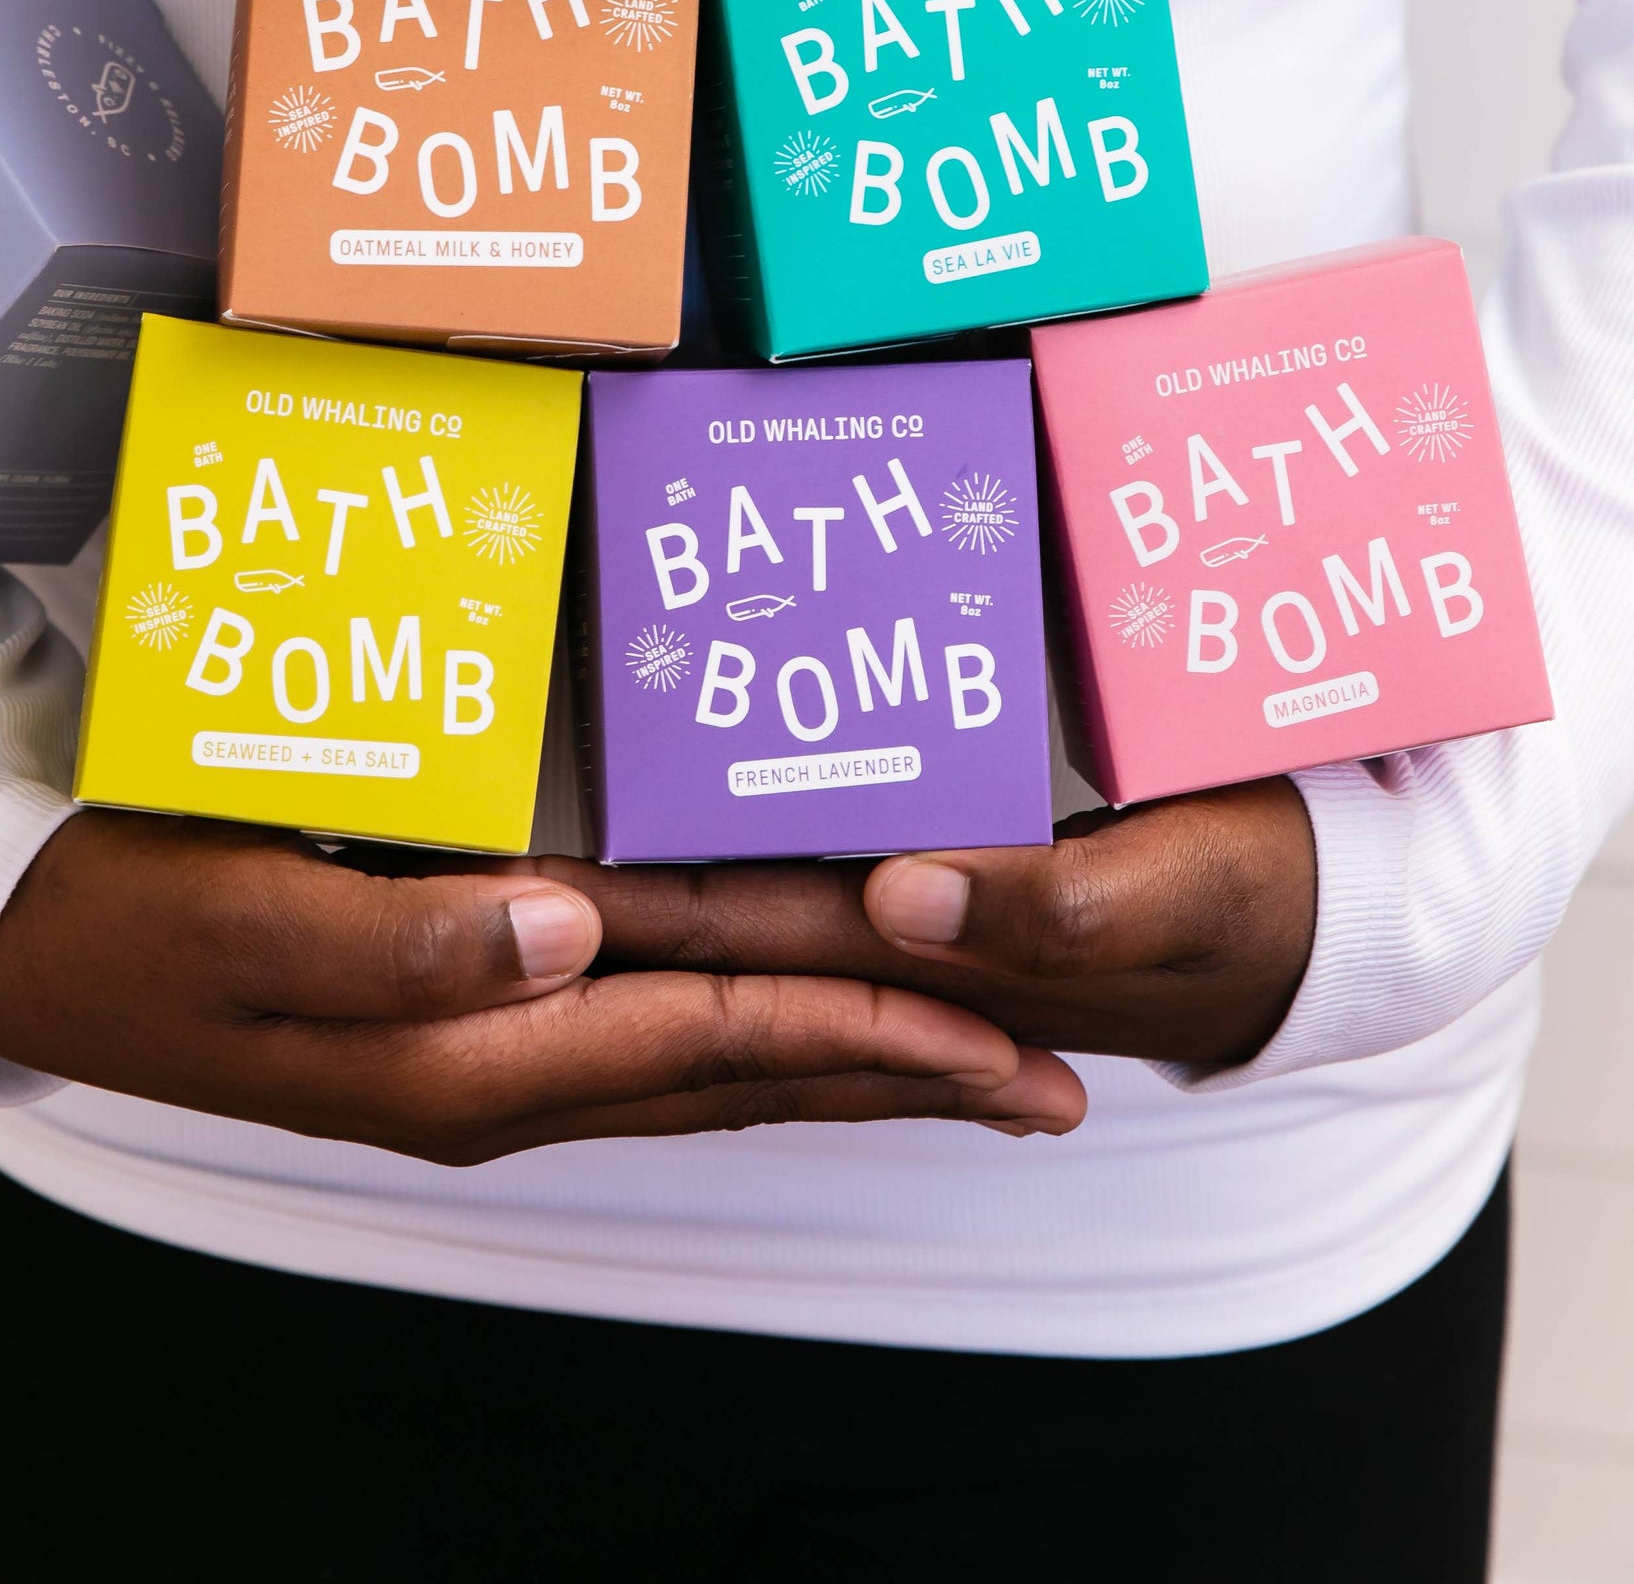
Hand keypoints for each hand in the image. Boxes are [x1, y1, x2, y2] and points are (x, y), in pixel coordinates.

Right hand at [0, 811, 1087, 1164]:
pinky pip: (651, 1055)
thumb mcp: (245, 921)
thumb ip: (405, 941)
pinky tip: (795, 1034)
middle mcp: (505, 1072)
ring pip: (715, 1076)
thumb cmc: (131, 910)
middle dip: (910, 1072)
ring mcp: (488, 1064)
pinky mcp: (465, 1034)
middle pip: (751, 1073)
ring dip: (851, 1070)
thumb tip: (569, 928)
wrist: (27, 943)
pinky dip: (753, 1047)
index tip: (1006, 1031)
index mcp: (474, 1045)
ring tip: (974, 1069)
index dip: (870, 1028)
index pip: (720, 1034)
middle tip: (1054, 1081)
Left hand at [568, 781, 1316, 1073]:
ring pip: (747, 920)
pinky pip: (807, 898)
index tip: (514, 879)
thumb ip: (1043, 903)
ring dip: (648, 897)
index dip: (625, 912)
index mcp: (938, 949)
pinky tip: (678, 844)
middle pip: (712, 931)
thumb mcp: (1174, 893)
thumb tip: (897, 894)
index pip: (743, 935)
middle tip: (473, 852)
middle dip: (595, 908)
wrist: (1322, 921)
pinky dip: (736, 877)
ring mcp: (910, 931)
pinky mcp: (933, 900)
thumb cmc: (1254, 901)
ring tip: (533, 851)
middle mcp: (898, 948)